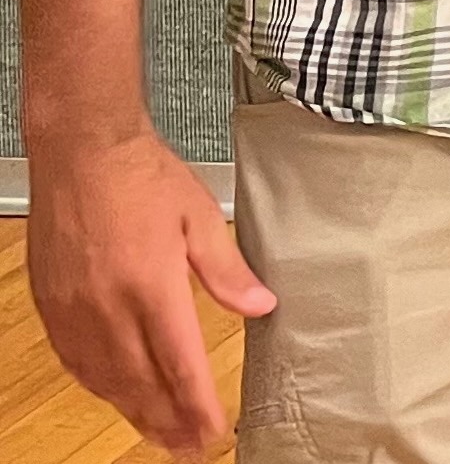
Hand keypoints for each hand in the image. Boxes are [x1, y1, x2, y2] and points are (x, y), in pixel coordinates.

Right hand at [27, 128, 275, 452]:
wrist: (83, 150)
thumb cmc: (142, 176)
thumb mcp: (200, 217)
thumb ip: (228, 271)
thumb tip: (261, 307)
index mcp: (150, 284)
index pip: (179, 362)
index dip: (197, 404)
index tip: (215, 430)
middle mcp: (107, 304)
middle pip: (139, 382)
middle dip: (166, 421)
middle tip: (188, 448)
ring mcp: (75, 307)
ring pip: (103, 377)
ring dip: (132, 410)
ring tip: (158, 433)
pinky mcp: (52, 303)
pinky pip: (74, 359)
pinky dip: (98, 384)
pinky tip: (114, 394)